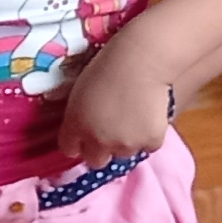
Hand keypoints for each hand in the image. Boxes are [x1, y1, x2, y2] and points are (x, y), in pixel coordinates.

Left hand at [56, 43, 177, 165]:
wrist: (141, 61)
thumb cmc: (108, 64)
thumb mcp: (80, 89)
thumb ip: (78, 114)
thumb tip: (82, 124)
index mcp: (75, 125)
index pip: (70, 149)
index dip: (79, 142)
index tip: (87, 134)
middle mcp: (97, 141)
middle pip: (96, 161)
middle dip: (102, 149)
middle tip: (113, 130)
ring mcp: (124, 144)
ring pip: (124, 153)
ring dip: (128, 141)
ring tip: (136, 116)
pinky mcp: (149, 142)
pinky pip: (149, 145)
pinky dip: (150, 134)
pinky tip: (151, 114)